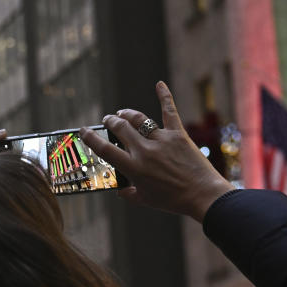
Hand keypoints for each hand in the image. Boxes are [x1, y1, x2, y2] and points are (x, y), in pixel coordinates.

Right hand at [81, 81, 233, 221]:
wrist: (203, 196)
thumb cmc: (174, 201)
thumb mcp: (147, 201)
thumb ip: (130, 194)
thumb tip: (120, 190)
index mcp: (134, 168)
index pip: (105, 149)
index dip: (91, 138)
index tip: (84, 130)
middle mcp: (145, 151)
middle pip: (121, 128)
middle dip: (111, 121)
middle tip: (108, 120)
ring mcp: (162, 140)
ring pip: (140, 119)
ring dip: (128, 114)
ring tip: (122, 113)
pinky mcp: (178, 134)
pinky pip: (169, 112)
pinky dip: (164, 96)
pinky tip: (160, 84)